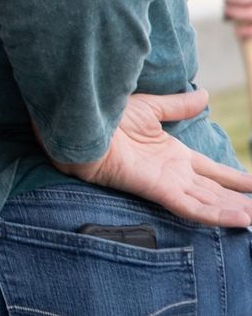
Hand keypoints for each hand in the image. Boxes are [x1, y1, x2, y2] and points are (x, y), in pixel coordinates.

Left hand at [54, 90, 251, 226]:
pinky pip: (192, 208)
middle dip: (239, 200)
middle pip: (214, 192)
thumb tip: (205, 95)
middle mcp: (174, 173)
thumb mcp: (150, 108)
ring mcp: (167, 183)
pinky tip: (238, 219)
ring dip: (234, 211)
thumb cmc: (106, 116)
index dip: (234, 178)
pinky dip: (216, 215)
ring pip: (209, 203)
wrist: (81, 125)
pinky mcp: (158, 190)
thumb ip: (178, 106)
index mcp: (173, 155)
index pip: (212, 171)